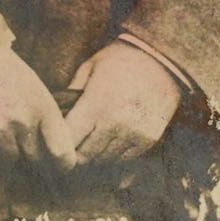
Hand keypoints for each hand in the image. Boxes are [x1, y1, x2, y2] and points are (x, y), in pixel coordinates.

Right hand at [0, 47, 76, 168]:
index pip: (62, 152)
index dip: (62, 162)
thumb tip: (52, 143)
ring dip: (6, 148)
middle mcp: (25, 123)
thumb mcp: (33, 86)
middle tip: (18, 133)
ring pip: (11, 158)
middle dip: (29, 150)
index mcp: (43, 108)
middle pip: (35, 158)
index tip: (60, 164)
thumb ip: (44, 115)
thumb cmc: (2, 69)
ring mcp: (1, 131)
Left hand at [65, 41, 182, 163]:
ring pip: (104, 161)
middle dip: (75, 152)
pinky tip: (111, 141)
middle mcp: (115, 124)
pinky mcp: (149, 140)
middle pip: (85, 156)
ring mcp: (134, 134)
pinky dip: (115, 155)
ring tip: (91, 143)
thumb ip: (72, 92)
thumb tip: (57, 113)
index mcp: (96, 104)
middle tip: (72, 145)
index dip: (59, 142)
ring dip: (95, 156)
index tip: (57, 139)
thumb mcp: (90, 67)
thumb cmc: (121, 59)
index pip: (69, 140)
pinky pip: (124, 159)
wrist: (163, 59)